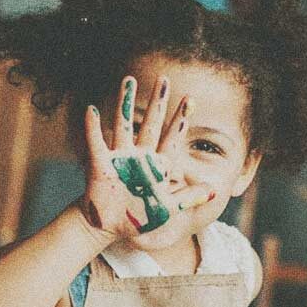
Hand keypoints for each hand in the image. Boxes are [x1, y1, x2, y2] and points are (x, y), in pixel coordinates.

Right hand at [76, 75, 213, 242]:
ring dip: (125, 102)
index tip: (190, 100)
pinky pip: (96, 143)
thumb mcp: (167, 209)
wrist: (110, 227)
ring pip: (123, 125)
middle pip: (150, 124)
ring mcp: (119, 158)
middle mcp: (139, 156)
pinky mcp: (101, 165)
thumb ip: (189, 198)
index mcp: (156, 165)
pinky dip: (93, 127)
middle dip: (158, 103)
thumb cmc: (139, 217)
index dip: (180, 121)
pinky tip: (92, 109)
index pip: (172, 139)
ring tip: (128, 80)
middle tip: (164, 79)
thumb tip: (215, 190)